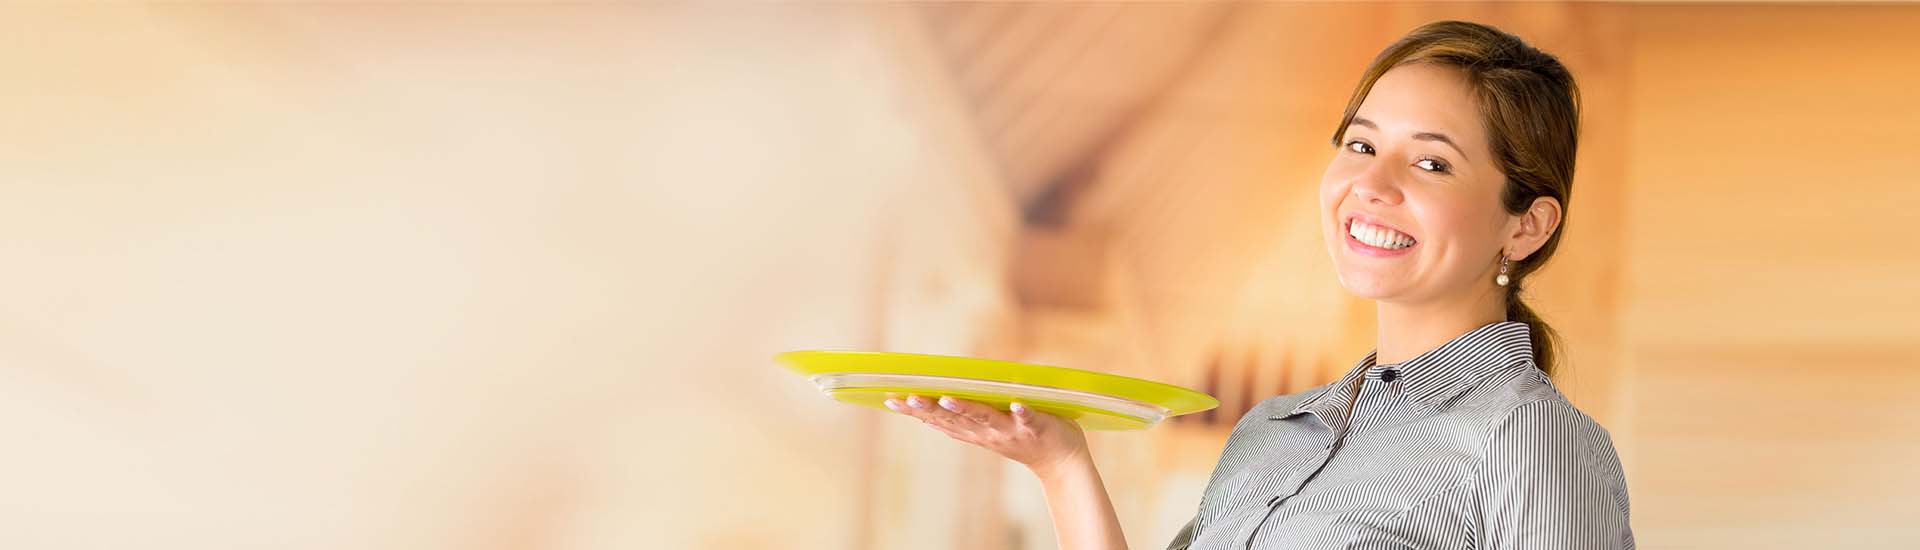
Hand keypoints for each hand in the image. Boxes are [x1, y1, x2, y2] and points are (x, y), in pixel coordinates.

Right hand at [884, 394, 1088, 477]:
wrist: (1060, 460)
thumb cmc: (1022, 434)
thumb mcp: (989, 425)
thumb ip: (968, 411)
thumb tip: (942, 389)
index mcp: (974, 430)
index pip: (939, 420)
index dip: (915, 411)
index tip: (889, 399)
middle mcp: (987, 431)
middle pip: (954, 418)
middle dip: (929, 408)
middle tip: (906, 397)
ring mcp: (1011, 430)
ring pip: (984, 418)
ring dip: (965, 408)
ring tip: (946, 397)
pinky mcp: (1037, 426)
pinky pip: (1029, 419)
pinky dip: (1022, 412)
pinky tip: (1015, 403)